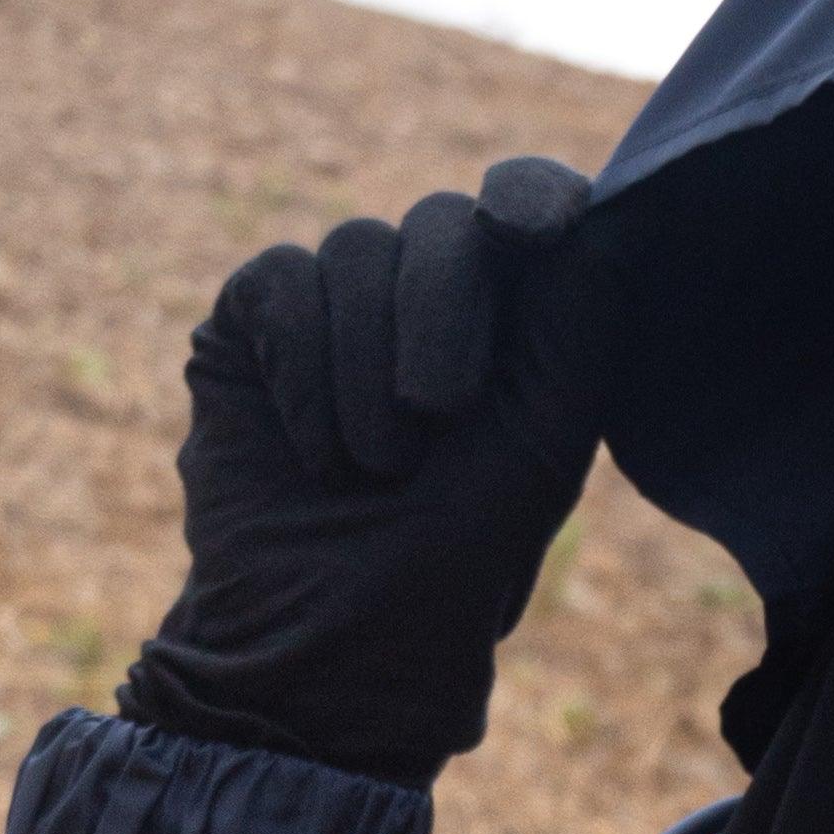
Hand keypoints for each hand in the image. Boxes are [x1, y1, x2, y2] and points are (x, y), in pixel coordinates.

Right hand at [120, 158, 610, 785]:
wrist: (339, 637)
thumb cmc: (458, 553)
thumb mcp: (545, 437)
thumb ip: (576, 319)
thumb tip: (581, 206)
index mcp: (512, 317)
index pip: (526, 206)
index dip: (530, 195)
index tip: (527, 223)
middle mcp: (424, 294)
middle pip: (441, 219)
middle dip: (445, 311)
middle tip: (439, 414)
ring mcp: (333, 303)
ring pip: (355, 247)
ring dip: (371, 370)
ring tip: (375, 467)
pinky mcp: (251, 321)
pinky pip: (281, 282)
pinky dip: (305, 372)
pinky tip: (316, 456)